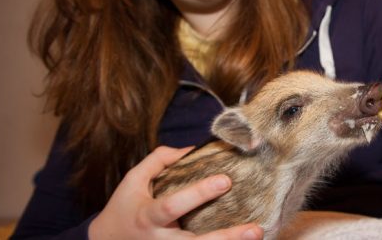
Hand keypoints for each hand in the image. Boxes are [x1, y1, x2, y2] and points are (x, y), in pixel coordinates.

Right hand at [88, 146, 263, 239]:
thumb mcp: (133, 181)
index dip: (199, 193)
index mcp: (148, 217)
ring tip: (257, 234)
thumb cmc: (124, 208)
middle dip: (226, 237)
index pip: (174, 205)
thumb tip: (191, 149)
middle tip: (254, 228)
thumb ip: (159, 161)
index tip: (226, 180)